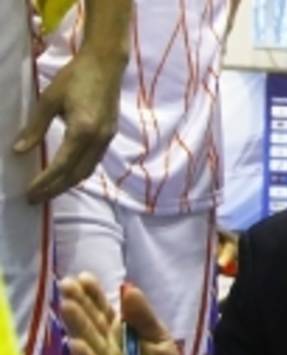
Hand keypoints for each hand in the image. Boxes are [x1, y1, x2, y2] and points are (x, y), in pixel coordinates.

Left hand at [15, 46, 124, 203]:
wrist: (106, 65)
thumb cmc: (75, 77)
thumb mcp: (49, 100)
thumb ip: (35, 127)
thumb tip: (19, 150)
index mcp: (82, 132)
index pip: (61, 166)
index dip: (44, 182)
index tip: (29, 193)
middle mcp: (97, 141)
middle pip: (76, 175)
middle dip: (55, 189)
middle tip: (36, 199)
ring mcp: (106, 140)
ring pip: (87, 171)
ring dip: (68, 184)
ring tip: (49, 190)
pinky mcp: (109, 136)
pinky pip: (94, 162)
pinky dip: (79, 172)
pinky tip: (67, 173)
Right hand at [59, 273, 183, 354]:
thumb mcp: (161, 340)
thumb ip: (145, 318)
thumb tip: (130, 289)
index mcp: (120, 334)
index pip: (103, 311)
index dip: (93, 295)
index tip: (83, 277)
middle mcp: (108, 349)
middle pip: (92, 325)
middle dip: (79, 305)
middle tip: (65, 284)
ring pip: (90, 346)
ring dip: (78, 327)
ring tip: (67, 307)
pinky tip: (76, 345)